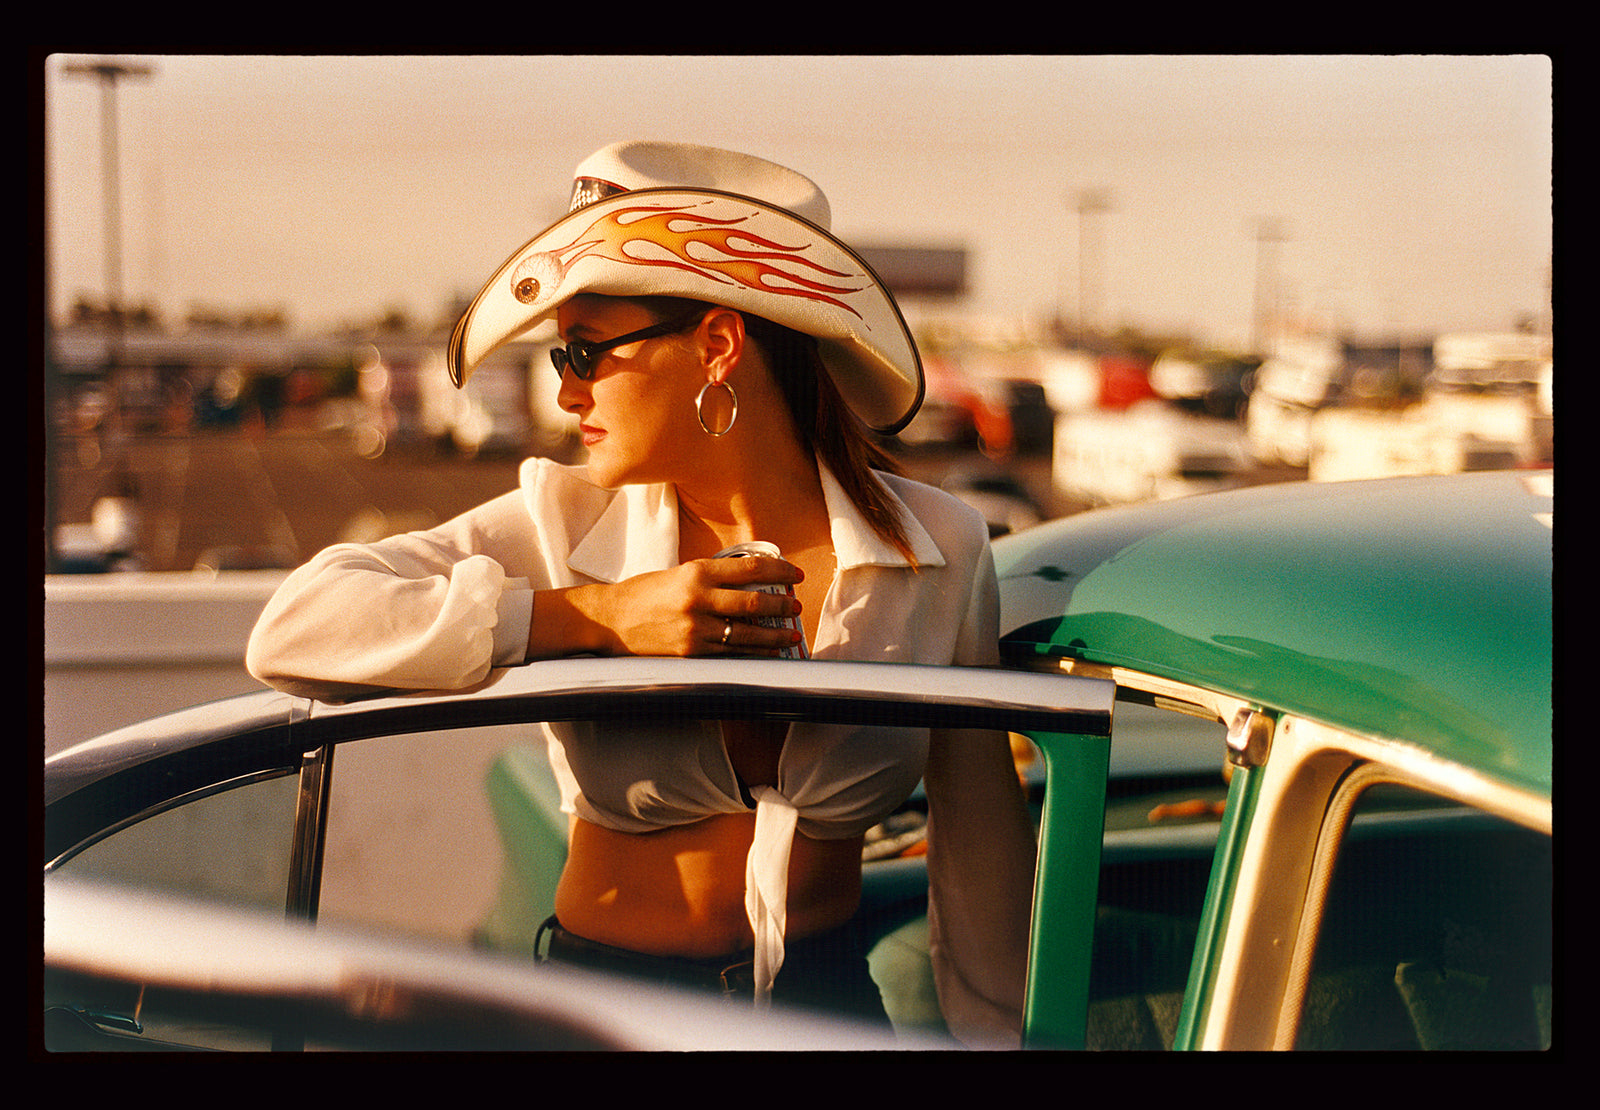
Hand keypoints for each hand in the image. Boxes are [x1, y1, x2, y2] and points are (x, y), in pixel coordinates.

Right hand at [530, 555, 803, 658]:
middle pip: (753, 601)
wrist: (608, 620)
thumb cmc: (643, 594)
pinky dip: (753, 653)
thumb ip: (710, 578)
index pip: (749, 567)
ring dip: (774, 634)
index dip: (778, 569)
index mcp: (695, 572)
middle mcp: (697, 598)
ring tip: (791, 633)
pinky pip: (730, 653)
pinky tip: (767, 651)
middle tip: (796, 605)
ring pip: (746, 632)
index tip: (794, 573)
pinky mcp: (690, 653)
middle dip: (781, 604)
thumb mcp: (678, 574)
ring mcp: (694, 628)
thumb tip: (749, 582)